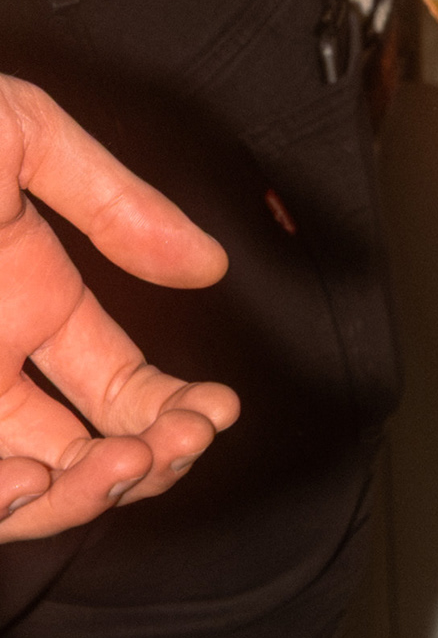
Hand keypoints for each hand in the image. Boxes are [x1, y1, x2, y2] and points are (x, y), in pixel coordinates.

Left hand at [0, 76, 240, 540]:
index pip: (121, 389)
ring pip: (24, 489)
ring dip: (80, 495)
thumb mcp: (19, 137)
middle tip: (172, 445)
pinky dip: (2, 501)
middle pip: (84, 454)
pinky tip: (31, 476)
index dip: (175, 412)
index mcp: (28, 300)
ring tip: (115, 463)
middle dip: (145, 463)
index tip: (215, 411)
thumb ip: (117, 204)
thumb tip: (207, 265)